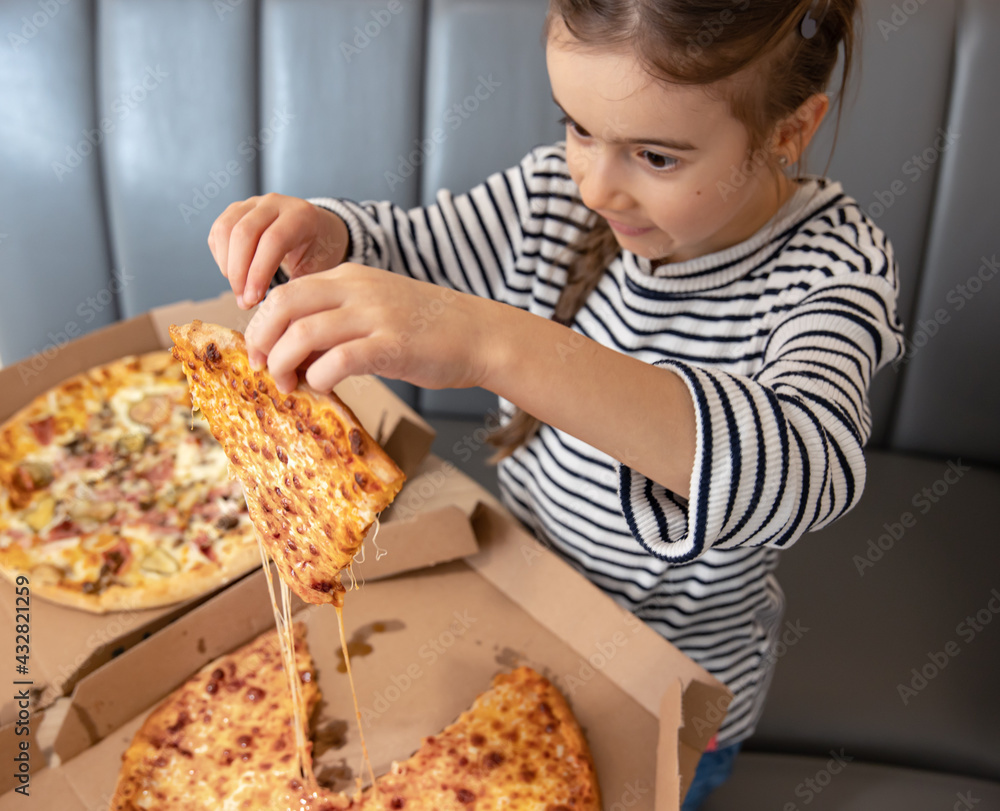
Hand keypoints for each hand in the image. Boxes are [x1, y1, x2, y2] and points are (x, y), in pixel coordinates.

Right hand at [207, 193, 349, 308]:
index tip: (253, 301)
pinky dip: (222, 259)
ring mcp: (252, 203)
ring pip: (225, 231)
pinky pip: (218, 233)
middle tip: (244, 302)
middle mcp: (274, 203)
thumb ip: (297, 286)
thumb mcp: (318, 269)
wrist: (317, 231)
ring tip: (241, 292)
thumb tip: (274, 314)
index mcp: (300, 215)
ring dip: (227, 267)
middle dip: (239, 273)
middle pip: (244, 233)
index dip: (258, 273)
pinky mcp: (235, 210)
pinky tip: (236, 276)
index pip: (273, 240)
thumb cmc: (317, 253)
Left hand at [244, 264, 496, 393]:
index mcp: (349, 278)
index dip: (261, 325)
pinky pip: (338, 360)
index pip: (285, 292)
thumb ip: (337, 321)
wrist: (479, 334)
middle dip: (261, 341)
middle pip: (283, 305)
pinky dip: (319, 376)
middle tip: (261, 369)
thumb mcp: (376, 309)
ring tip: (288, 385)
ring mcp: (375, 316)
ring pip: (303, 333)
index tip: (259, 353)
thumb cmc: (427, 329)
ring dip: (284, 363)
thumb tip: (292, 351)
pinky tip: (323, 385)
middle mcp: (357, 290)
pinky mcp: (393, 346)